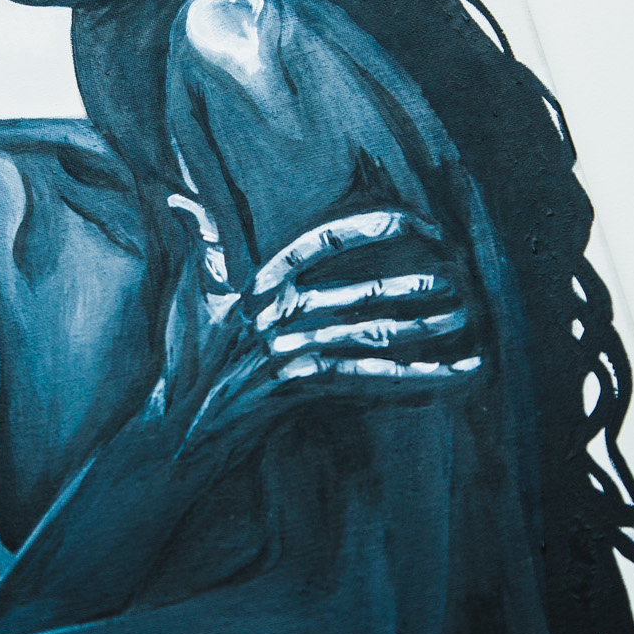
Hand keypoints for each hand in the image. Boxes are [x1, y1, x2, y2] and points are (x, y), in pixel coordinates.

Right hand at [165, 202, 482, 446]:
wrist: (172, 435)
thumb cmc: (182, 364)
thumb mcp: (188, 298)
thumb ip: (199, 243)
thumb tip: (178, 198)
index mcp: (258, 285)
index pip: (321, 242)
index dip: (371, 228)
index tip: (417, 221)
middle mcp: (276, 314)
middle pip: (360, 291)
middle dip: (413, 283)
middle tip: (457, 277)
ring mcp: (290, 353)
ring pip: (371, 334)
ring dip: (422, 327)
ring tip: (461, 317)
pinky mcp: (300, 390)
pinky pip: (370, 379)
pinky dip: (418, 377)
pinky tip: (457, 372)